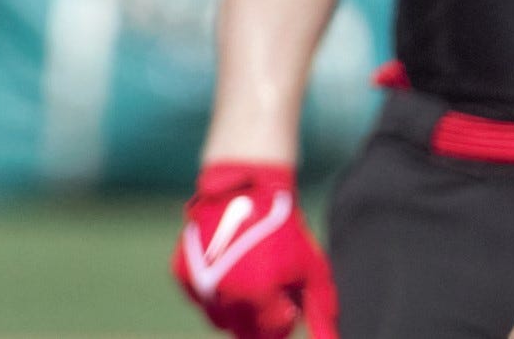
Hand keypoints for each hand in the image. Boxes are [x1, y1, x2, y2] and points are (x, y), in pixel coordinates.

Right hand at [173, 162, 337, 338]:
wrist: (245, 189)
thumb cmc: (283, 228)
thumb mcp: (311, 266)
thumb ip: (321, 306)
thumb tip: (330, 338)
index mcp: (259, 295)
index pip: (272, 333)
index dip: (284, 319)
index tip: (288, 303)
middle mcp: (226, 295)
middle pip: (244, 331)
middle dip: (260, 319)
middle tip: (270, 296)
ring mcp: (200, 286)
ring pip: (220, 320)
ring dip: (236, 310)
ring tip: (250, 282)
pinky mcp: (182, 275)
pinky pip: (200, 300)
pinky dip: (214, 294)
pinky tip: (229, 271)